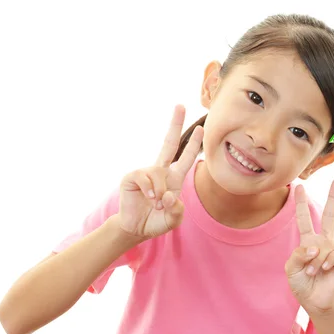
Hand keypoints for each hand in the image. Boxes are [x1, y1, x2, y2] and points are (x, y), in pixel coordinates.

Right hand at [117, 105, 202, 239]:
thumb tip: (170, 196)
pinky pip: (145, 178)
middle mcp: (161, 171)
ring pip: (159, 173)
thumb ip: (177, 211)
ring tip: (157, 204)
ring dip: (161, 192)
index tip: (201, 128)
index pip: (186, 157)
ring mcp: (146, 173)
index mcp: (174, 178)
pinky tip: (150, 198)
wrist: (136, 229)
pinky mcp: (132, 177)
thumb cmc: (157, 221)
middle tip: (180, 105)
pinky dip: (150, 190)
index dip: (194, 143)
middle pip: (169, 143)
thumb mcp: (173, 220)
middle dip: (175, 124)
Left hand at [285, 179, 333, 314]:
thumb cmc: (302, 284)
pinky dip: (328, 260)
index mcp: (308, 241)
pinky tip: (324, 270)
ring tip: (313, 272)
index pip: (304, 218)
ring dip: (316, 260)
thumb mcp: (291, 268)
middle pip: (330, 215)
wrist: (314, 301)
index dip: (301, 203)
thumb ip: (297, 254)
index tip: (299, 187)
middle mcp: (323, 241)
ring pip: (325, 244)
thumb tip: (315, 247)